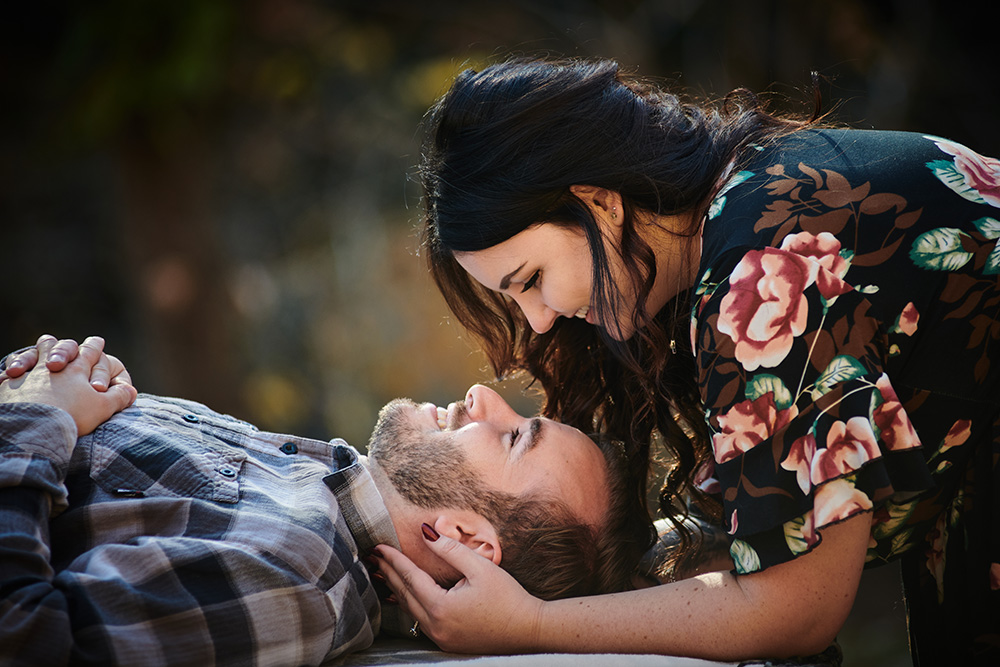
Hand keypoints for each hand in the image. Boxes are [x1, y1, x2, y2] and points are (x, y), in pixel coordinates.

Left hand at [0, 336, 137, 435]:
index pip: (90, 351)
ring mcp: (30, 373)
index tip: (97, 341)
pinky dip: (10, 374)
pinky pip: (8, 375)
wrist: (35, 427)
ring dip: (33, 354)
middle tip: (55, 342)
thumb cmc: (73, 416)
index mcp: (79, 368)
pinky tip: (9, 376)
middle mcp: (54, 366)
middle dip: (61, 346)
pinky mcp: (10, 385)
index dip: (95, 346)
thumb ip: (120, 396)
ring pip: (33, 355)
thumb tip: (131, 391)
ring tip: (33, 357)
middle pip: (59, 347)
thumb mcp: (104, 408)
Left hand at [375, 528, 544, 653]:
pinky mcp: (448, 642)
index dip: (394, 560)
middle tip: (374, 557)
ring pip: (410, 610)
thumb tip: (426, 532)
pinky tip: (405, 596)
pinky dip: (410, 604)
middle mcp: (436, 626)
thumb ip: (450, 549)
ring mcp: (441, 638)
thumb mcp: (480, 567)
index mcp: (441, 607)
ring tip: (383, 574)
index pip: (410, 578)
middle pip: (404, 595)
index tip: (380, 547)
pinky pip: (420, 620)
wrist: (529, 630)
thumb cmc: (508, 598)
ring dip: (396, 589)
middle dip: (388, 573)